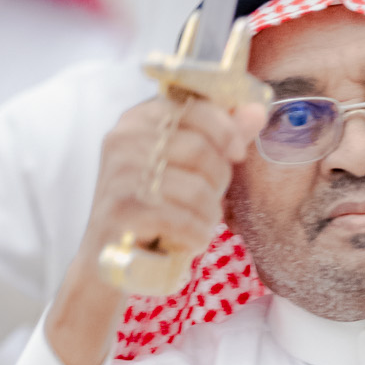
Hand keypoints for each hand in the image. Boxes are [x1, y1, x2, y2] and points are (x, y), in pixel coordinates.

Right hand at [57, 90, 260, 364]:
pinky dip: (195, 236)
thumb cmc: (155, 205)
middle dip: (219, 182)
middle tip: (210, 201)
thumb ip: (220, 136)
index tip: (236, 153)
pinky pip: (182, 221)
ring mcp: (120, 175)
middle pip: (202, 150)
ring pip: (197, 189)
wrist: (107, 255)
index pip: (197, 109)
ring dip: (209, 215)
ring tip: (199, 224)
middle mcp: (125, 139)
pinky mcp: (122, 213)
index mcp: (139, 119)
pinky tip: (190, 241)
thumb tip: (257, 111)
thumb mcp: (185, 166)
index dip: (227, 131)